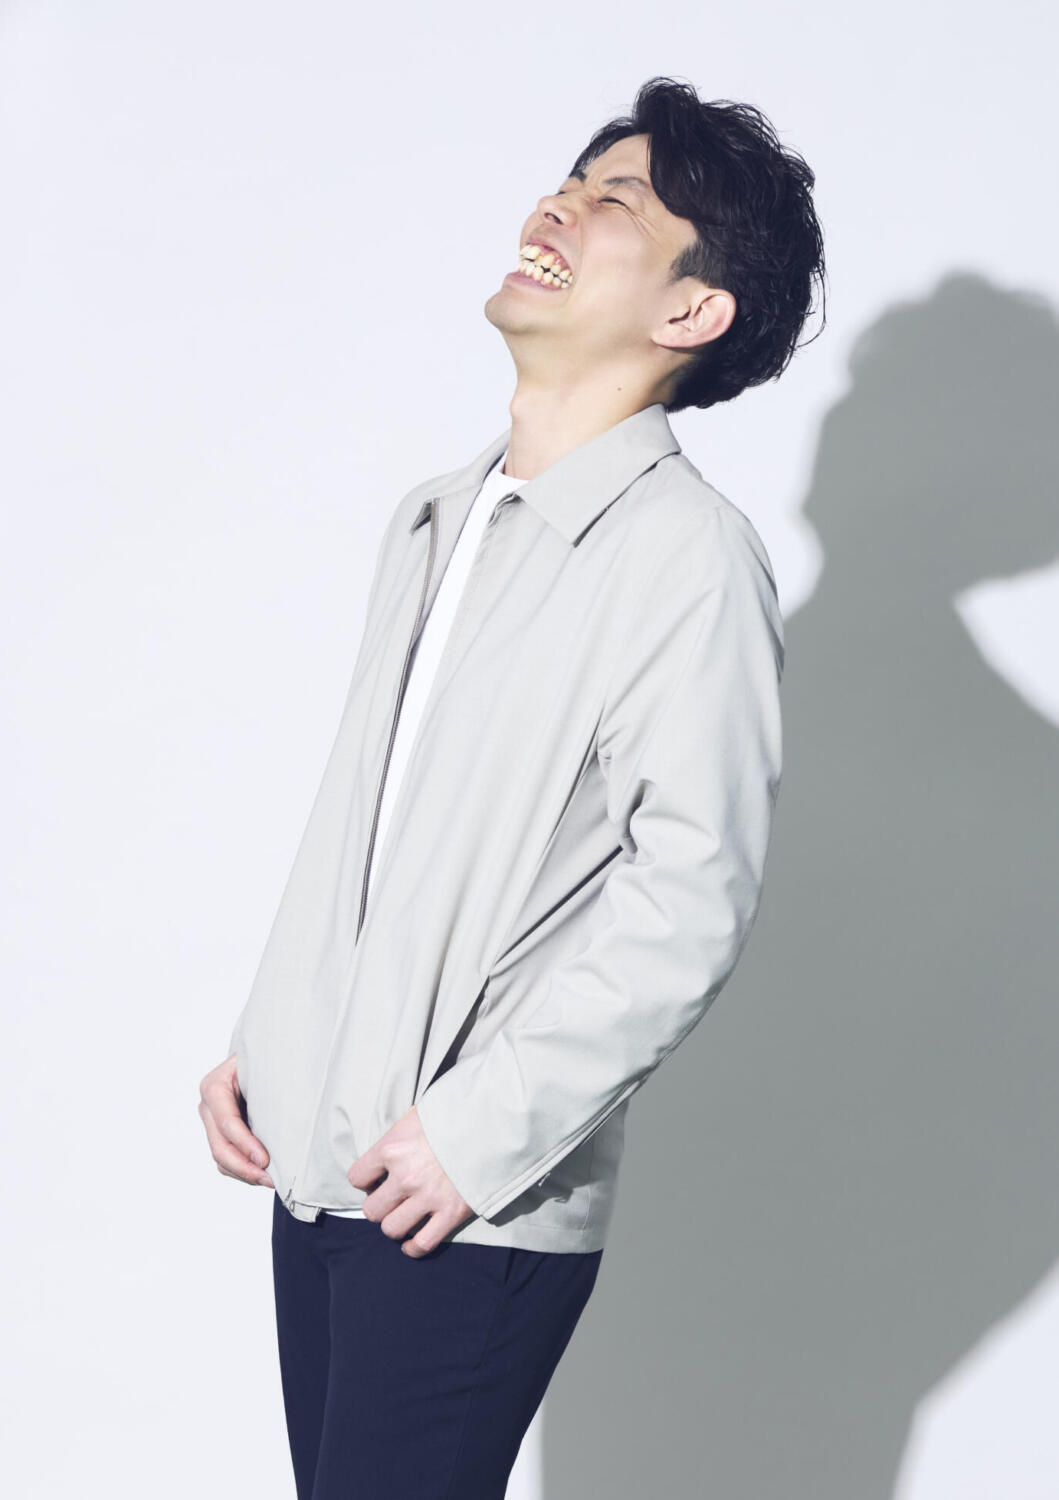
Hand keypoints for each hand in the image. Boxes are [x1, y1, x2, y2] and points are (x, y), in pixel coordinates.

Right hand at [199, 1053, 273, 1188]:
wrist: (260, 1055)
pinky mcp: (219, 1134)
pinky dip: (243, 1171)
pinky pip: (226, 1160)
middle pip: (220, 1145)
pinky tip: (263, 1174)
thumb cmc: (266, 1056)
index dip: (245, 1143)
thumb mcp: (265, 1062)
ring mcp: (211, 1121)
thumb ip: (270, 1081)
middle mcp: (208, 1105)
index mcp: (215, 1085)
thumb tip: (296, 1108)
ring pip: (221, 1158)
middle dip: (244, 1167)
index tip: (265, 1159)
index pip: (227, 1121)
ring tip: (271, 1180)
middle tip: (270, 1178)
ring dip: (244, 1174)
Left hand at [349, 1106, 473, 1257]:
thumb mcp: (417, 1116)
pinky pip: (422, 1243)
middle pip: (372, 1209)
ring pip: (392, 1229)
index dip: (366, 1180)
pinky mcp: (451, 1213)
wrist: (493, 1122)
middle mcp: (405, 1176)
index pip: (357, 1177)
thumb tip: (387, 1153)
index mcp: (393, 1148)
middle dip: (379, 1206)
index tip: (376, 1179)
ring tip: (403, 1217)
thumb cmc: (452, 1115)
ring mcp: (428, 1197)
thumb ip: (398, 1136)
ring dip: (395, 1225)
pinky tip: (411, 1243)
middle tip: (391, 1200)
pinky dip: (413, 1248)